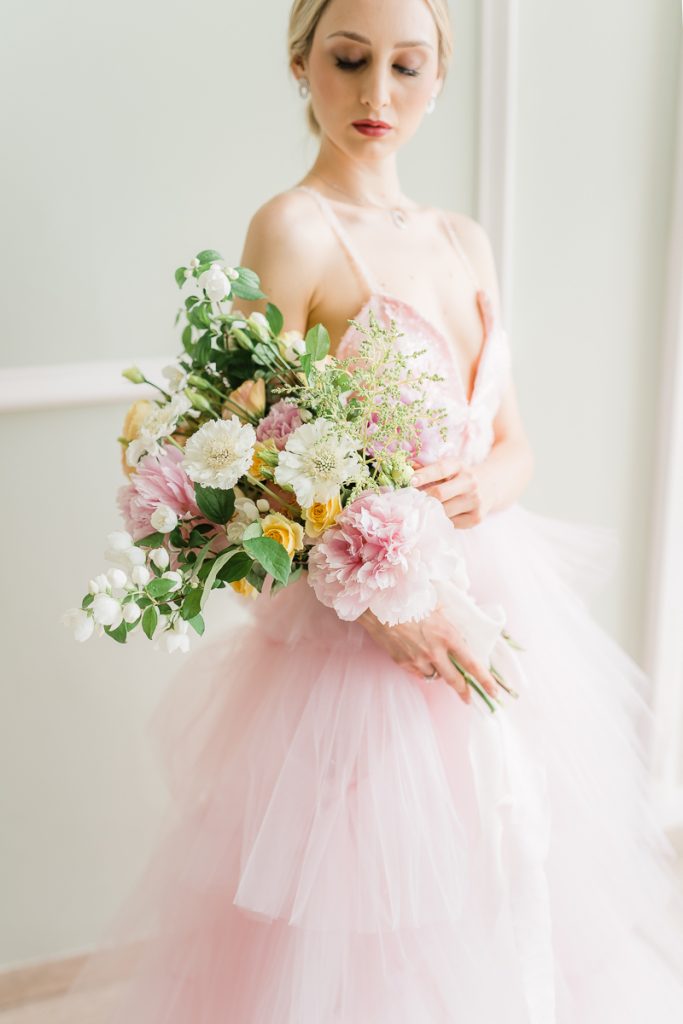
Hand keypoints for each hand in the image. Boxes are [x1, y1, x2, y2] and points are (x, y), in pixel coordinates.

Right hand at [358, 605, 499, 704]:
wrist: (379, 605)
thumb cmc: (410, 599)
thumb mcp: (437, 606)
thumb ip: (450, 622)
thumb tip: (460, 630)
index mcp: (448, 636)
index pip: (472, 664)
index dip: (485, 680)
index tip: (494, 691)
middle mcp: (435, 652)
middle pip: (454, 680)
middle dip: (464, 691)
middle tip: (469, 697)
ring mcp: (418, 660)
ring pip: (435, 677)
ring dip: (439, 673)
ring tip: (434, 660)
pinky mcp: (403, 663)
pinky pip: (419, 673)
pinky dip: (423, 669)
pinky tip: (419, 657)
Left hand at [411, 455, 490, 527]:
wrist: (488, 487)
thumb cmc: (458, 477)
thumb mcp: (447, 468)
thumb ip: (427, 469)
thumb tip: (405, 468)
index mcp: (459, 466)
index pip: (440, 469)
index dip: (424, 475)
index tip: (410, 481)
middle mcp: (470, 482)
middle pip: (440, 494)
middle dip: (424, 499)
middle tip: (413, 502)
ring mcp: (475, 501)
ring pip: (444, 511)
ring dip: (431, 512)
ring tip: (424, 510)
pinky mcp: (476, 518)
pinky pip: (451, 523)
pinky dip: (442, 521)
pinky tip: (441, 516)